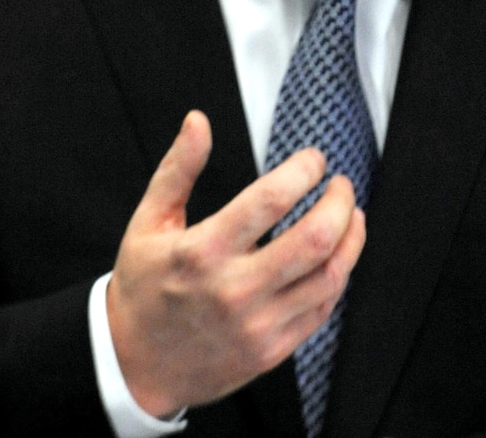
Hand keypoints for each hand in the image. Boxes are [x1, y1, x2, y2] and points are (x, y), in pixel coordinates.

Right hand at [106, 110, 366, 417]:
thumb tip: (198, 120)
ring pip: (328, 276)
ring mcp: (257, 325)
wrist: (134, 366)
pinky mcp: (271, 351)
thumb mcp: (149, 222)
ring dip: (351, 238)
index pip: (271, 200)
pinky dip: (338, 276)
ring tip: (351, 215)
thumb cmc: (143, 286)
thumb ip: (178, 168)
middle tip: (341, 185)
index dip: (303, 170)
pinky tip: (337, 255)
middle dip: (339, 202)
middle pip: (313, 239)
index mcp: (203, 251)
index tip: (314, 158)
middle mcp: (234, 289)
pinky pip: (321, 309)